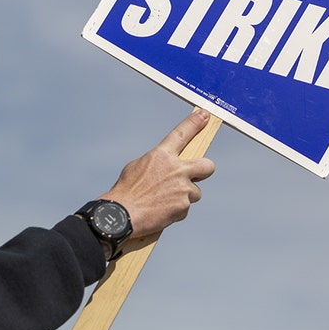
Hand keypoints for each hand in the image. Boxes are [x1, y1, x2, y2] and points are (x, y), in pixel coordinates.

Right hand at [99, 109, 215, 238]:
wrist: (122, 214)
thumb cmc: (126, 191)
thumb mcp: (137, 167)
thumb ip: (156, 163)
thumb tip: (167, 166)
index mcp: (161, 156)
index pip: (182, 134)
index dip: (194, 123)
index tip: (205, 115)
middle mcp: (176, 169)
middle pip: (206, 165)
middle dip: (204, 170)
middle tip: (195, 176)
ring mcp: (182, 188)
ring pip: (195, 192)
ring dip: (183, 197)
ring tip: (163, 202)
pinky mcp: (184, 206)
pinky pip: (185, 208)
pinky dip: (175, 211)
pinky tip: (161, 212)